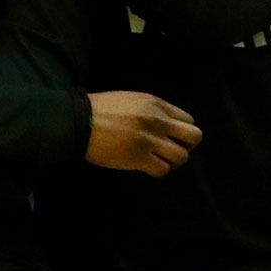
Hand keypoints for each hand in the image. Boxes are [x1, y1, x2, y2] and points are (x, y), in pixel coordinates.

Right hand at [84, 91, 200, 175]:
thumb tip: (167, 124)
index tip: (169, 137)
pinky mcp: (139, 157)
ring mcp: (149, 140)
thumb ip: (151, 110)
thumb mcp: (129, 99)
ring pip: (181, 156)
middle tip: (169, 149)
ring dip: (170, 161)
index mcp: (155, 104)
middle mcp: (157, 121)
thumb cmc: (98, 110)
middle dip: (185, 146)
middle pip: (194, 137)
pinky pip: (163, 169)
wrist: (76, 121)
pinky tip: (144, 166)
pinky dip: (156, 170)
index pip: (188, 120)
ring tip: (155, 159)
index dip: (180, 131)